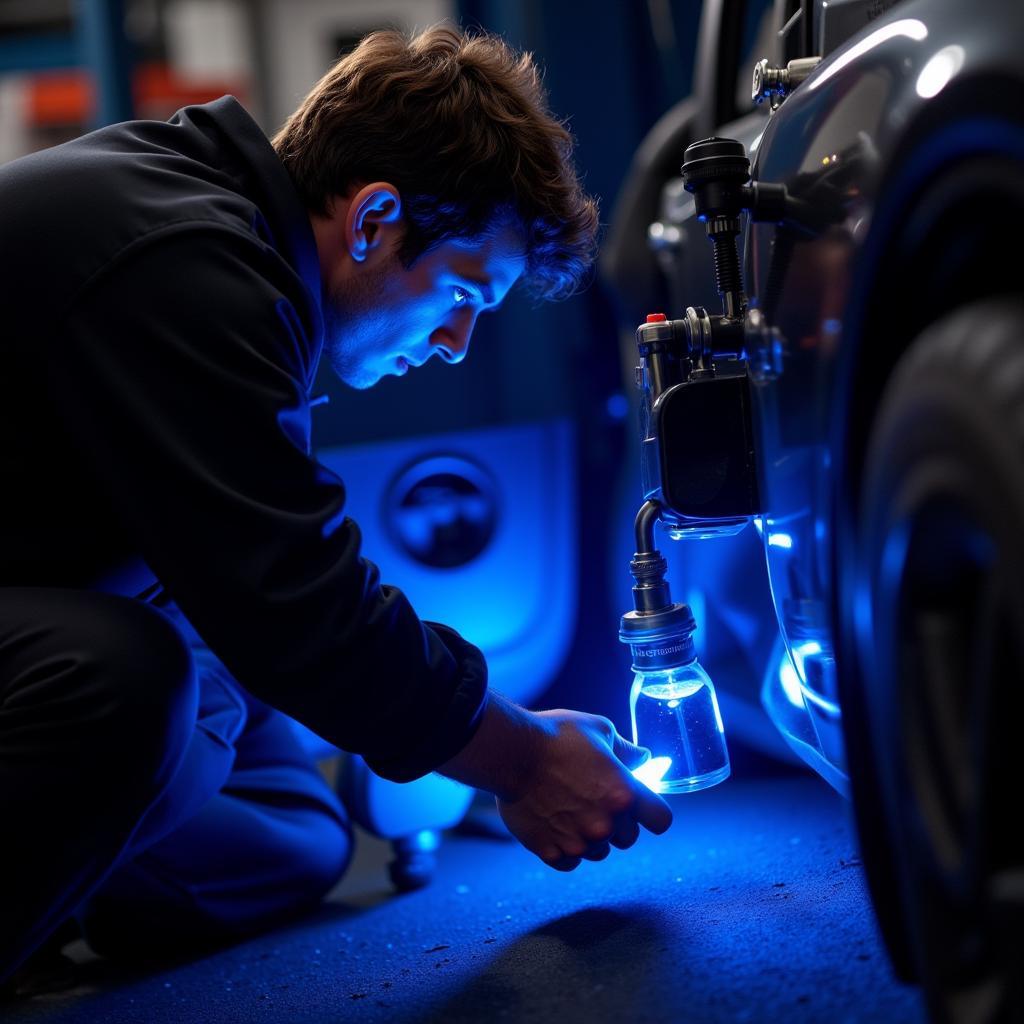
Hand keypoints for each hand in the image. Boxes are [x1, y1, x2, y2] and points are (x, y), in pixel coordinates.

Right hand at [439, 692, 672, 871]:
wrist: (512, 754)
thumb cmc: (557, 736)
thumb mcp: (600, 730)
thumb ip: (627, 751)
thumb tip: (644, 760)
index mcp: (624, 795)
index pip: (661, 821)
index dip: (652, 813)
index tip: (641, 806)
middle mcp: (606, 824)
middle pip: (628, 839)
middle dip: (618, 823)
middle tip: (595, 801)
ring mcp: (578, 842)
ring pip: (598, 852)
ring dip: (591, 837)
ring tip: (570, 809)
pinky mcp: (551, 852)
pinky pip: (570, 861)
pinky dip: (565, 848)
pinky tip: (554, 824)